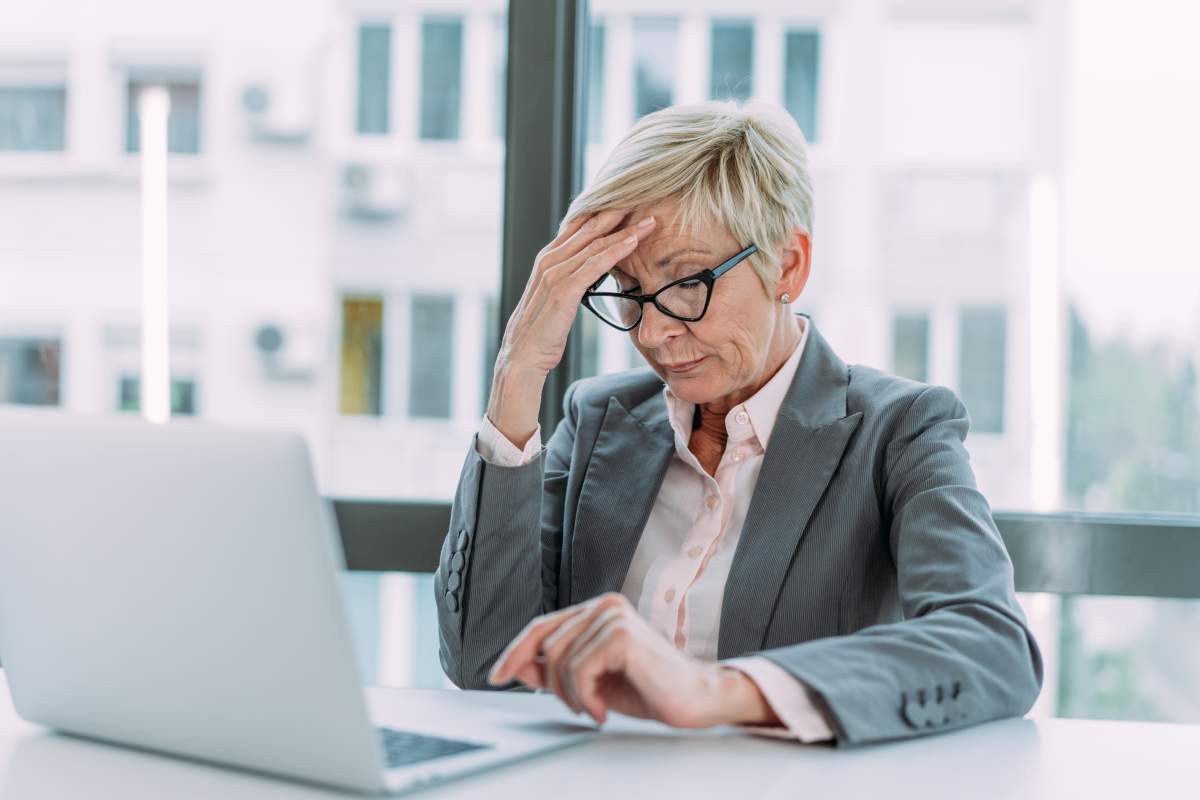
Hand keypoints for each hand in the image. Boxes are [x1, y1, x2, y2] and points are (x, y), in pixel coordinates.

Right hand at [486, 210, 656, 447]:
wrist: (522, 357)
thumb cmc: (542, 332)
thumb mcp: (557, 299)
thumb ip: (572, 280)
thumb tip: (593, 271)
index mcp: (548, 259)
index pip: (580, 227)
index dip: (605, 213)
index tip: (631, 203)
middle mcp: (549, 260)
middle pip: (589, 228)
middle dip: (619, 213)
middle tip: (646, 199)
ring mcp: (554, 274)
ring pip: (595, 243)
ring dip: (625, 229)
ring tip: (649, 219)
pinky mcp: (563, 291)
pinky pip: (594, 265)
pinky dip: (615, 250)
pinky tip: (633, 241)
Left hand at [486, 593, 778, 728]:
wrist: (697, 699)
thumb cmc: (650, 689)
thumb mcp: (593, 680)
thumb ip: (557, 668)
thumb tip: (518, 665)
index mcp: (598, 610)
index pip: (542, 626)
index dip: (514, 652)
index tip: (496, 676)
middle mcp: (604, 605)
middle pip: (546, 646)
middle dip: (552, 685)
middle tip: (578, 707)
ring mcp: (614, 616)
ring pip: (559, 660)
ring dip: (571, 695)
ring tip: (593, 709)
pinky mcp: (622, 635)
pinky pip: (579, 669)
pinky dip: (584, 697)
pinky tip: (601, 710)